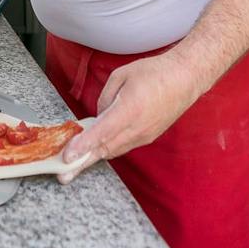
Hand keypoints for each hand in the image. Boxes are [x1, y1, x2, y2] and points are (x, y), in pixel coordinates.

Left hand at [56, 52, 205, 183]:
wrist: (185, 79)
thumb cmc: (154, 72)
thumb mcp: (121, 76)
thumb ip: (104, 99)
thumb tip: (98, 117)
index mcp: (130, 109)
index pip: (102, 132)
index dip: (83, 146)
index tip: (67, 156)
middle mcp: (138, 128)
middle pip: (105, 149)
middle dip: (82, 162)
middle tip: (63, 174)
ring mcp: (144, 136)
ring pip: (114, 151)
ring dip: (94, 157)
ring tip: (74, 164)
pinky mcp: (148, 137)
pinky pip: (123, 147)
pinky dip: (107, 149)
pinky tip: (95, 148)